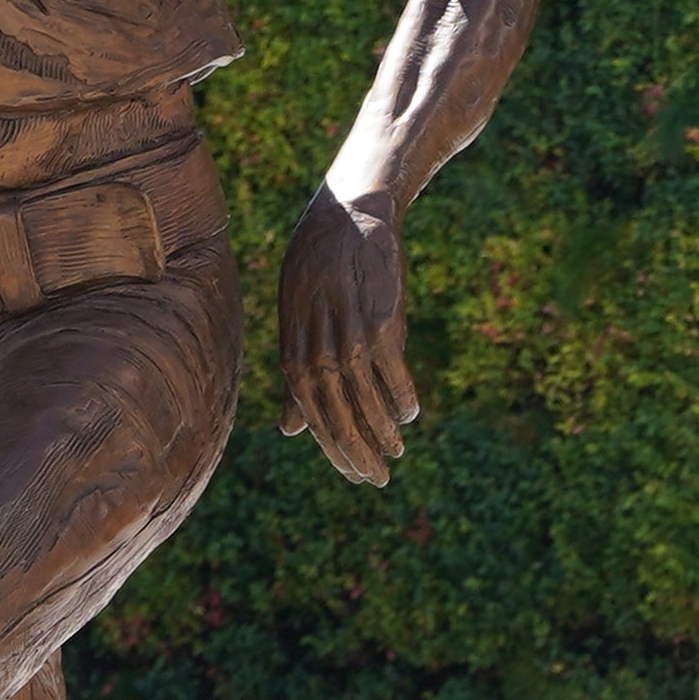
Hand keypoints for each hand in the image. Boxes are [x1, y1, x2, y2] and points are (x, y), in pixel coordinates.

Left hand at [275, 193, 419, 483]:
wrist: (345, 220)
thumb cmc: (316, 276)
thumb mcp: (297, 325)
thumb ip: (297, 379)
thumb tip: (288, 431)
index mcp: (294, 353)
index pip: (313, 417)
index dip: (334, 450)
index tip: (355, 474)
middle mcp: (317, 348)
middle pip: (337, 414)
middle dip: (357, 452)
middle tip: (377, 479)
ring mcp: (349, 334)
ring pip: (366, 398)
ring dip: (383, 430)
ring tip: (397, 452)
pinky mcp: (381, 319)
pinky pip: (393, 370)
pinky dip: (402, 396)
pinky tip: (410, 414)